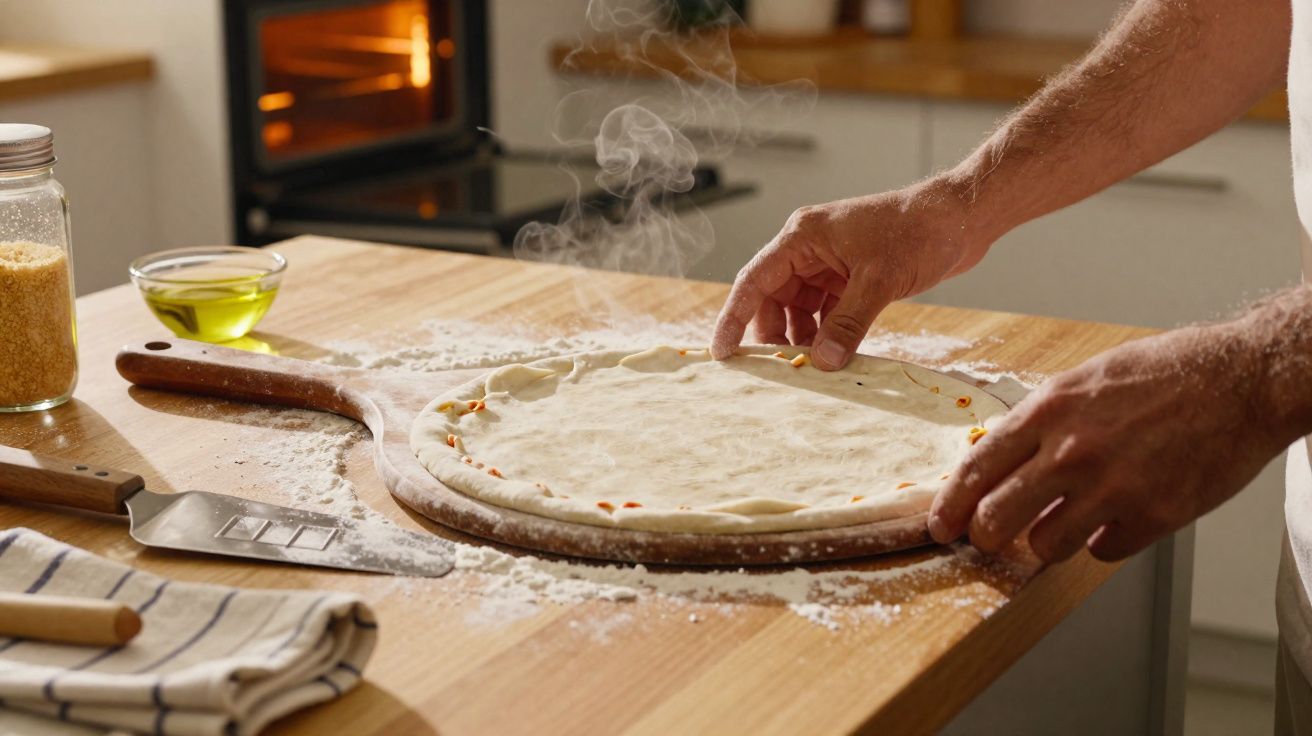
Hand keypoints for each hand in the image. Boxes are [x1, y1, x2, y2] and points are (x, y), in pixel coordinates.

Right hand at [710, 180, 984, 369]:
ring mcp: (830, 265)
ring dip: (802, 339)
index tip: (723, 352)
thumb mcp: (879, 279)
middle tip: (777, 372)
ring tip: (809, 370)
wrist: (962, 218)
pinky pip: (826, 314)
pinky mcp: (851, 279)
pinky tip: (834, 358)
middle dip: (772, 335)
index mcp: (802, 237)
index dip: (734, 317)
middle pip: (772, 299)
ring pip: (799, 310)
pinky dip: (827, 336)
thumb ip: (848, 323)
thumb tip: (823, 362)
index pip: (754, 280)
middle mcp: (809, 251)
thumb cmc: (918, 231)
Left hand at [929, 322, 1287, 562]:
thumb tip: (1003, 455)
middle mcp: (1071, 452)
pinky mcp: (1151, 516)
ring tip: (1068, 520)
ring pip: (1045, 546)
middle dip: (986, 535)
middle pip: (995, 518)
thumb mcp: (1085, 380)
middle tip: (990, 538)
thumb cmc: (1166, 373)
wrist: (1240, 381)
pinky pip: (1102, 553)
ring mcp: (1111, 488)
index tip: (940, 526)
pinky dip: (1104, 542)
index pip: (976, 468)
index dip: (950, 504)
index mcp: (1048, 412)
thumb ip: (1042, 420)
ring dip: (1049, 541)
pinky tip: (1117, 518)